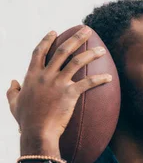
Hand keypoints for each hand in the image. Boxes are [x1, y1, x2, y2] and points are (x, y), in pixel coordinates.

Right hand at [7, 27, 111, 144]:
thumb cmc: (26, 121)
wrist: (37, 132)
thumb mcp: (14, 103)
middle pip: (62, 50)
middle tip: (87, 30)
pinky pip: (87, 83)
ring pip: (77, 62)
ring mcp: (58, 83)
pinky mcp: (70, 94)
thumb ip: (12, 91)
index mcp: (31, 75)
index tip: (55, 32)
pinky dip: (99, 80)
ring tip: (102, 49)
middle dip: (76, 38)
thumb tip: (14, 82)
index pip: (39, 52)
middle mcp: (45, 75)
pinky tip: (109, 78)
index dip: (47, 40)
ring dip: (91, 53)